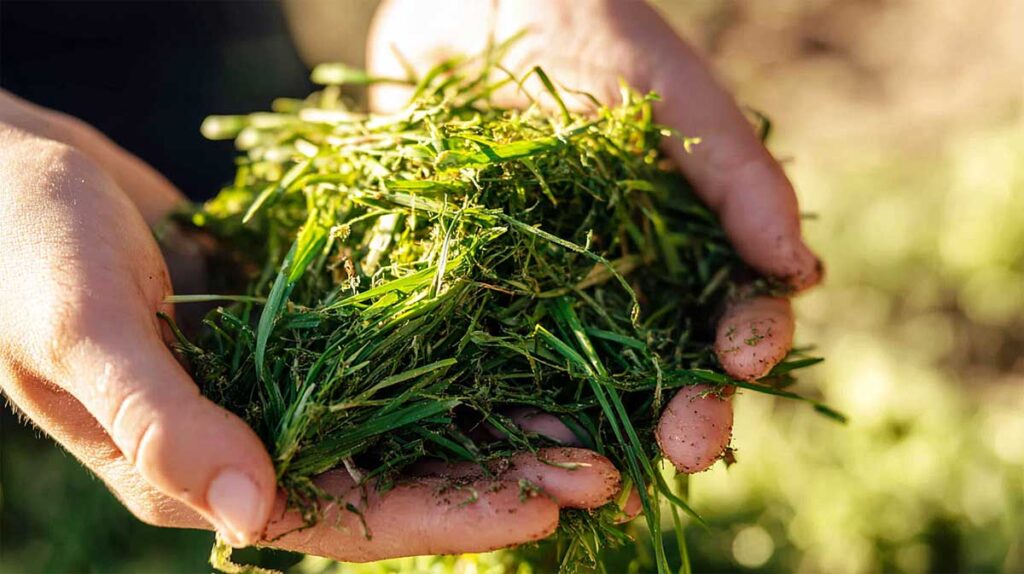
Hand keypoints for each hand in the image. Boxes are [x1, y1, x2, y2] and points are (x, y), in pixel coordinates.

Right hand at [0, 90, 622, 559]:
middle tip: (604, 471)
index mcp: (195, 471)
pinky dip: (446, 356)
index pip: (339, 519)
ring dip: (487, 421)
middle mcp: (243, 440)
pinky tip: (512, 347)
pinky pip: (380, 354)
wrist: (5, 172)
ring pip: (397, 421)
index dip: (444, 519)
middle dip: (495, 479)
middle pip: (389, 477)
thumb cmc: (21, 247)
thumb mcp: (79, 329)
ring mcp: (270, 385)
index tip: (543, 511)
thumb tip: (248, 512)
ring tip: (583, 418)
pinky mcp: (287, 330)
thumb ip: (159, 420)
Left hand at [369, 0, 822, 473]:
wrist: (465, 1)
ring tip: (600, 476)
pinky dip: (502, 410)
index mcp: (679, 238)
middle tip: (687, 450)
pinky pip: (489, 365)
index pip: (728, 307)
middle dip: (684, 410)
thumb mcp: (670, 91)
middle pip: (662, 365)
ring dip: (597, 434)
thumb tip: (803, 273)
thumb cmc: (582, 26)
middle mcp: (619, 279)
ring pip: (580, 385)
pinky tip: (508, 442)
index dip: (745, 339)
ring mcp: (543, 293)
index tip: (746, 361)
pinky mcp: (470, 297)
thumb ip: (738, 176)